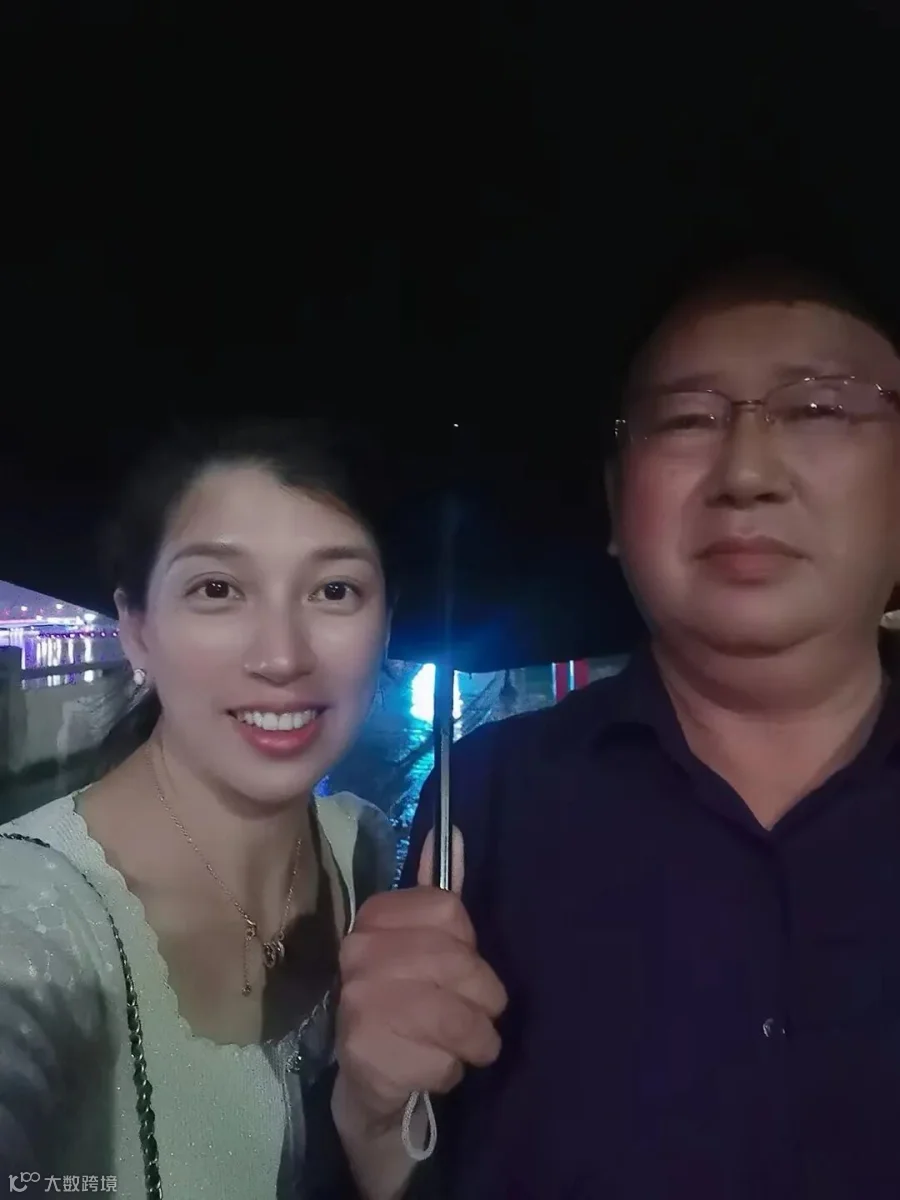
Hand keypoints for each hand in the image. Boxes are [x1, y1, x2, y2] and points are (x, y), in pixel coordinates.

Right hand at [334, 827, 507, 1127]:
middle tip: (481, 1017)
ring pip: (457, 1017)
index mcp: (373, 916)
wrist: (366, 1078)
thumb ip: (439, 890)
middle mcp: (358, 952)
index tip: (459, 967)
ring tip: (469, 1047)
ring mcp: (359, 1002)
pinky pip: (442, 1061)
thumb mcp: (423, 941)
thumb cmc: (406, 1000)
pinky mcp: (366, 1055)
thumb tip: (452, 830)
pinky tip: (433, 1067)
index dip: (469, 946)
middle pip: (460, 963)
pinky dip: (451, 1071)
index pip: (449, 909)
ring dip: (477, 1040)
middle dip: (485, 999)